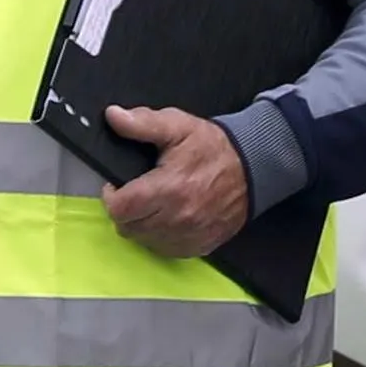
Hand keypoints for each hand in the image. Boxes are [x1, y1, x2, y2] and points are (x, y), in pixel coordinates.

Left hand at [99, 104, 252, 257]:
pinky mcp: (199, 246)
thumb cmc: (213, 147)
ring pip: (144, 241)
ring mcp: (189, 236)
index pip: (120, 208)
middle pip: (128, 227)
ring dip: (141, 224)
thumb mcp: (178, 125)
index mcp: (169, 188)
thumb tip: (113, 116)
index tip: (118, 185)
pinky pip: (164, 250)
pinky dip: (159, 237)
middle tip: (135, 191)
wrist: (254, 169)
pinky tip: (166, 218)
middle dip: (125, 209)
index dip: (112, 196)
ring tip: (151, 203)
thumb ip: (142, 123)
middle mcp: (178, 218)